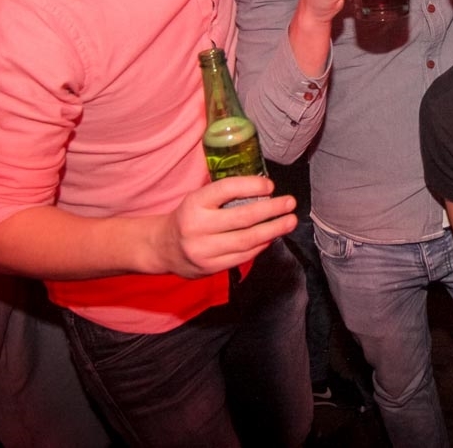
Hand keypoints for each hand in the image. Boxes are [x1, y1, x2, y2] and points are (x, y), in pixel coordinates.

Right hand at [154, 176, 296, 278]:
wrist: (162, 247)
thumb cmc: (188, 217)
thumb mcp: (198, 199)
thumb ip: (224, 195)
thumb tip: (263, 189)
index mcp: (194, 203)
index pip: (225, 190)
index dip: (251, 186)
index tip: (270, 185)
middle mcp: (197, 227)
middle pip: (242, 218)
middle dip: (271, 210)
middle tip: (290, 203)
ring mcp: (204, 250)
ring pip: (246, 240)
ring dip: (273, 230)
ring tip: (289, 221)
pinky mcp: (210, 267)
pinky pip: (243, 256)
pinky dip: (261, 245)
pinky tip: (271, 236)